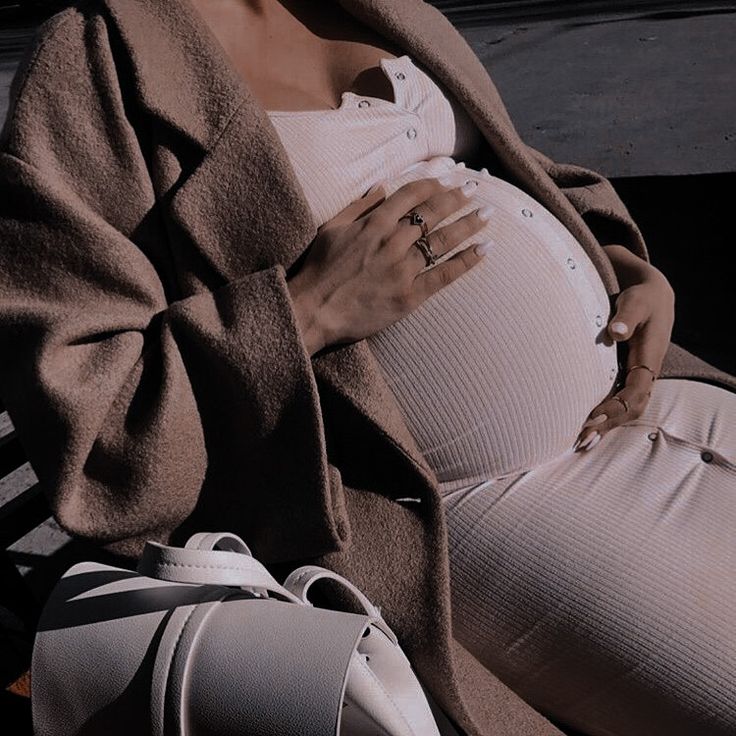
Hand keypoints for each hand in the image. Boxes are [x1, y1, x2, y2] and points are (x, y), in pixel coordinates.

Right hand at [286, 177, 492, 354]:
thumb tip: (382, 186)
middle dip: (458, 198)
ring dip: (469, 224)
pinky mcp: (409, 296)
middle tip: (476, 188)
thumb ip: (359, 206)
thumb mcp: (331, 228)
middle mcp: (392, 242)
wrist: (313, 310)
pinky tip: (484, 249)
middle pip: (433, 214)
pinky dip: (466, 261)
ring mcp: (402, 269)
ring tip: (488, 213)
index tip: (448, 179)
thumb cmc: (318, 270)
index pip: (412, 195)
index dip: (434, 184)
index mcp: (374, 223)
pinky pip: (444, 275)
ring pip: (443, 241)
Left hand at [573, 246, 674, 451]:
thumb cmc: (641, 299)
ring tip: (581, 442)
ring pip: (626, 409)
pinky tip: (585, 428)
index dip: (616, 406)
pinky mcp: (627, 376)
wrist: (653, 297)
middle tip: (582, 438)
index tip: (593, 416)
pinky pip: (618, 401)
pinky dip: (604, 416)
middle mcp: (645, 373)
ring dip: (605, 426)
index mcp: (650, 358)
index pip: (636, 390)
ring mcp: (637, 377)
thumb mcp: (636, 303)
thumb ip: (626, 316)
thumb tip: (615, 332)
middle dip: (609, 424)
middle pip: (632, 407)